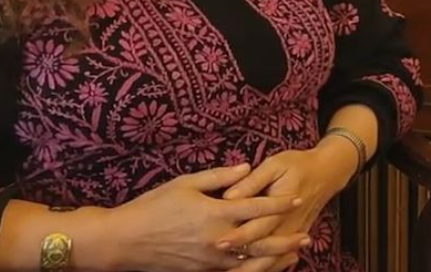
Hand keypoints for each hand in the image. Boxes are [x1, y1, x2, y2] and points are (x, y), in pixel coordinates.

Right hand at [106, 163, 309, 271]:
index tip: (298, 198)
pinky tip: (263, 266)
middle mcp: (217, 240)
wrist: (122, 241)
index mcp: (215, 214)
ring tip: (294, 255)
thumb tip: (247, 168)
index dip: (279, 203)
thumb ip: (219, 176)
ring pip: (251, 262)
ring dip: (274, 258)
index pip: (257, 207)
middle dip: (286, 239)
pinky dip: (252, 269)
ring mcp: (210, 260)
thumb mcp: (185, 183)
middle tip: (308, 235)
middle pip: (261, 240)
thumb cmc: (152, 207)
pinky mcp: (201, 271)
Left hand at [217, 142, 356, 267]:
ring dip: (252, 267)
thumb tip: (229, 195)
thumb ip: (253, 181)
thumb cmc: (298, 165)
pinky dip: (265, 266)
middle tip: (219, 257)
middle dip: (240, 257)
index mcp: (281, 206)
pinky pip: (279, 258)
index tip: (218, 242)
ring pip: (271, 258)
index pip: (257, 226)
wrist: (327, 173)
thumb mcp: (275, 164)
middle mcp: (288, 225)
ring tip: (230, 271)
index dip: (238, 237)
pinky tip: (248, 269)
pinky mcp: (294, 237)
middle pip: (263, 249)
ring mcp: (292, 234)